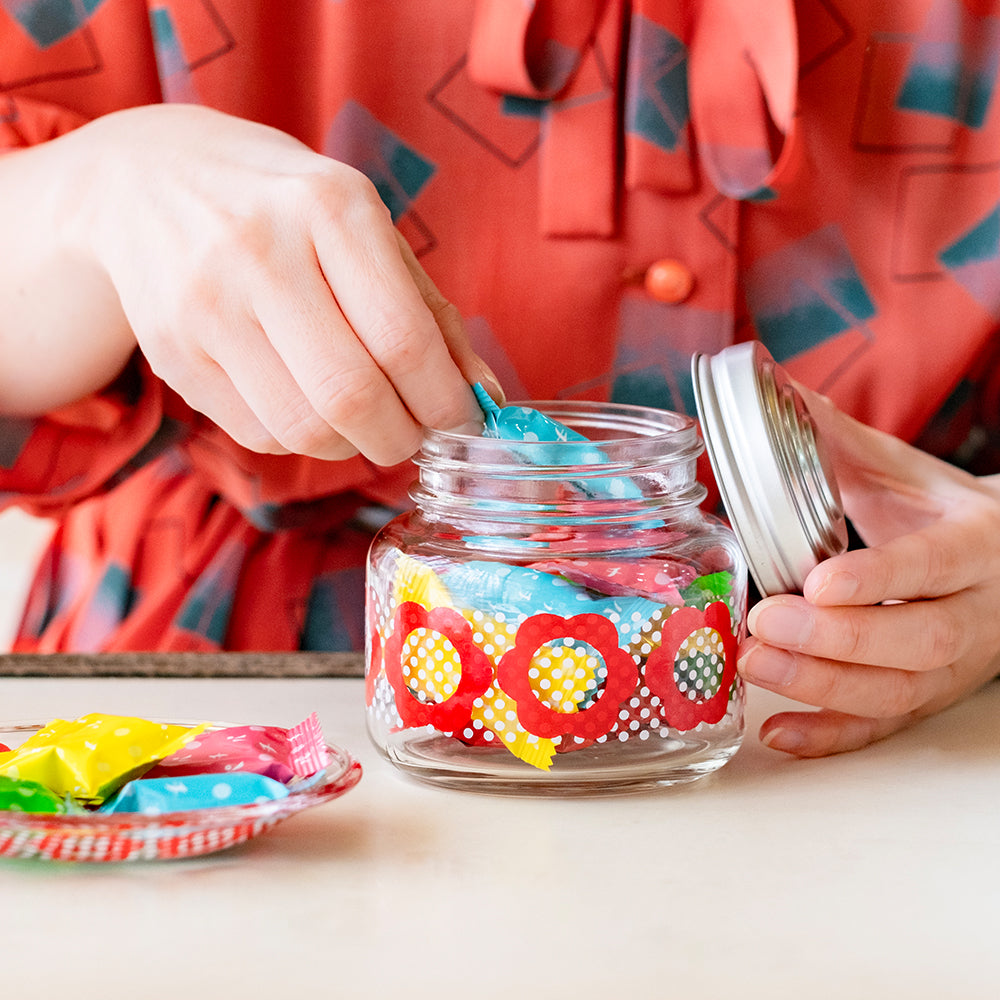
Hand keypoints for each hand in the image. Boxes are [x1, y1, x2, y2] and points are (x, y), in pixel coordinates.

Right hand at [56, 104, 493, 463]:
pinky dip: (303, 440)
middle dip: (402, 439)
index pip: (403, 338)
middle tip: (416, 436)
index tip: (464, 424)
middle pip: (352, 395)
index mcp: (330, 207)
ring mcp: (207, 305)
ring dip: (353, 447)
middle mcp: (260, 252)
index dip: (445, 403)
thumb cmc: (284, 207)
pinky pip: (260, 434)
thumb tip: (487, 399)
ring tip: (365, 421)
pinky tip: (308, 404)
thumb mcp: (367, 229)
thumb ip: (431, 314)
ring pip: (303, 429)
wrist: (149, 181)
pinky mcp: (174, 353)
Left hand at [737, 386, 999, 755]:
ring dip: (822, 686)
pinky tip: (777, 732)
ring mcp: (954, 666)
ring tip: (753, 664)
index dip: (879, 578)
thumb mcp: (905, 473)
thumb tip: (774, 390)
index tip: (819, 581)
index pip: (933, 565)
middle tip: (765, 621)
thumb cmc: (944, 515)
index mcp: (975, 545)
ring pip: (899, 691)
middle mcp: (973, 613)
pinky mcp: (927, 697)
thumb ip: (840, 440)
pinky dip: (830, 735)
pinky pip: (883, 727)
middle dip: (838, 638)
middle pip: (919, 640)